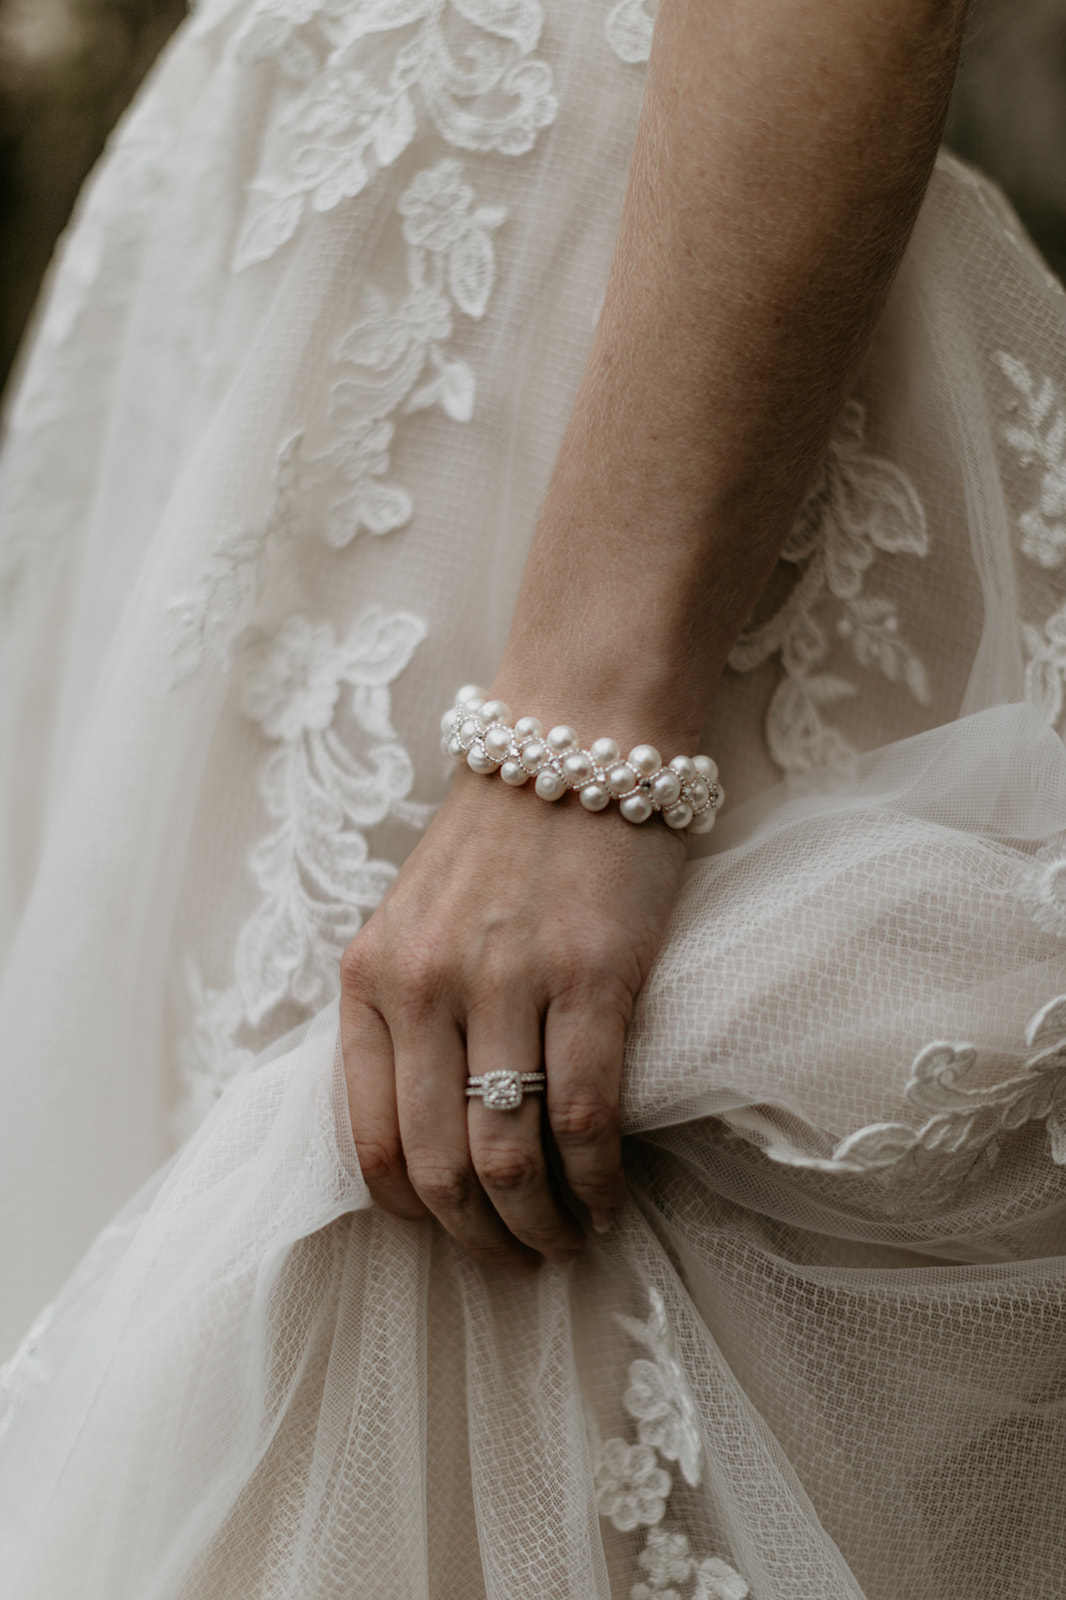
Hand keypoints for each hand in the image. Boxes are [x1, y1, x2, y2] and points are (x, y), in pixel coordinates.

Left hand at [340, 765, 685, 1270]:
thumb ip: (402, 1017)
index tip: (454, 1235)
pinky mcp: (591, 976)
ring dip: (543, 1227)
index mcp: (368, 979)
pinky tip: (614, 1196)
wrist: (575, 740)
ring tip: (569, 1241)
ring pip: (511, 1159)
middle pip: (440, 1169)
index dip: (413, 1216)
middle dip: (480, 1242)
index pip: (368, 1144)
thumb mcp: (411, 921)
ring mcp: (506, 982)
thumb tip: (429, 1135)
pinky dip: (600, 1181)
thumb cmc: (500, 839)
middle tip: (519, 1264)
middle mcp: (424, 987)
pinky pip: (586, 1118)